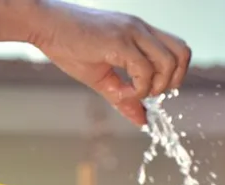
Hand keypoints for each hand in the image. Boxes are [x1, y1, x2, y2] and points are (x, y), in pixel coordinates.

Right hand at [29, 1, 190, 125]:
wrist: (42, 24)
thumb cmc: (68, 46)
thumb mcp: (103, 77)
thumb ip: (125, 98)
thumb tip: (143, 122)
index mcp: (141, 33)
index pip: (179, 50)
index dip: (175, 74)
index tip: (154, 88)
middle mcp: (141, 29)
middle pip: (183, 54)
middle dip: (172, 81)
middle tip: (149, 92)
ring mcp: (132, 32)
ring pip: (168, 63)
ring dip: (155, 86)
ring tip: (132, 91)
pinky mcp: (119, 40)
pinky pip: (144, 70)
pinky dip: (138, 88)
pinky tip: (119, 89)